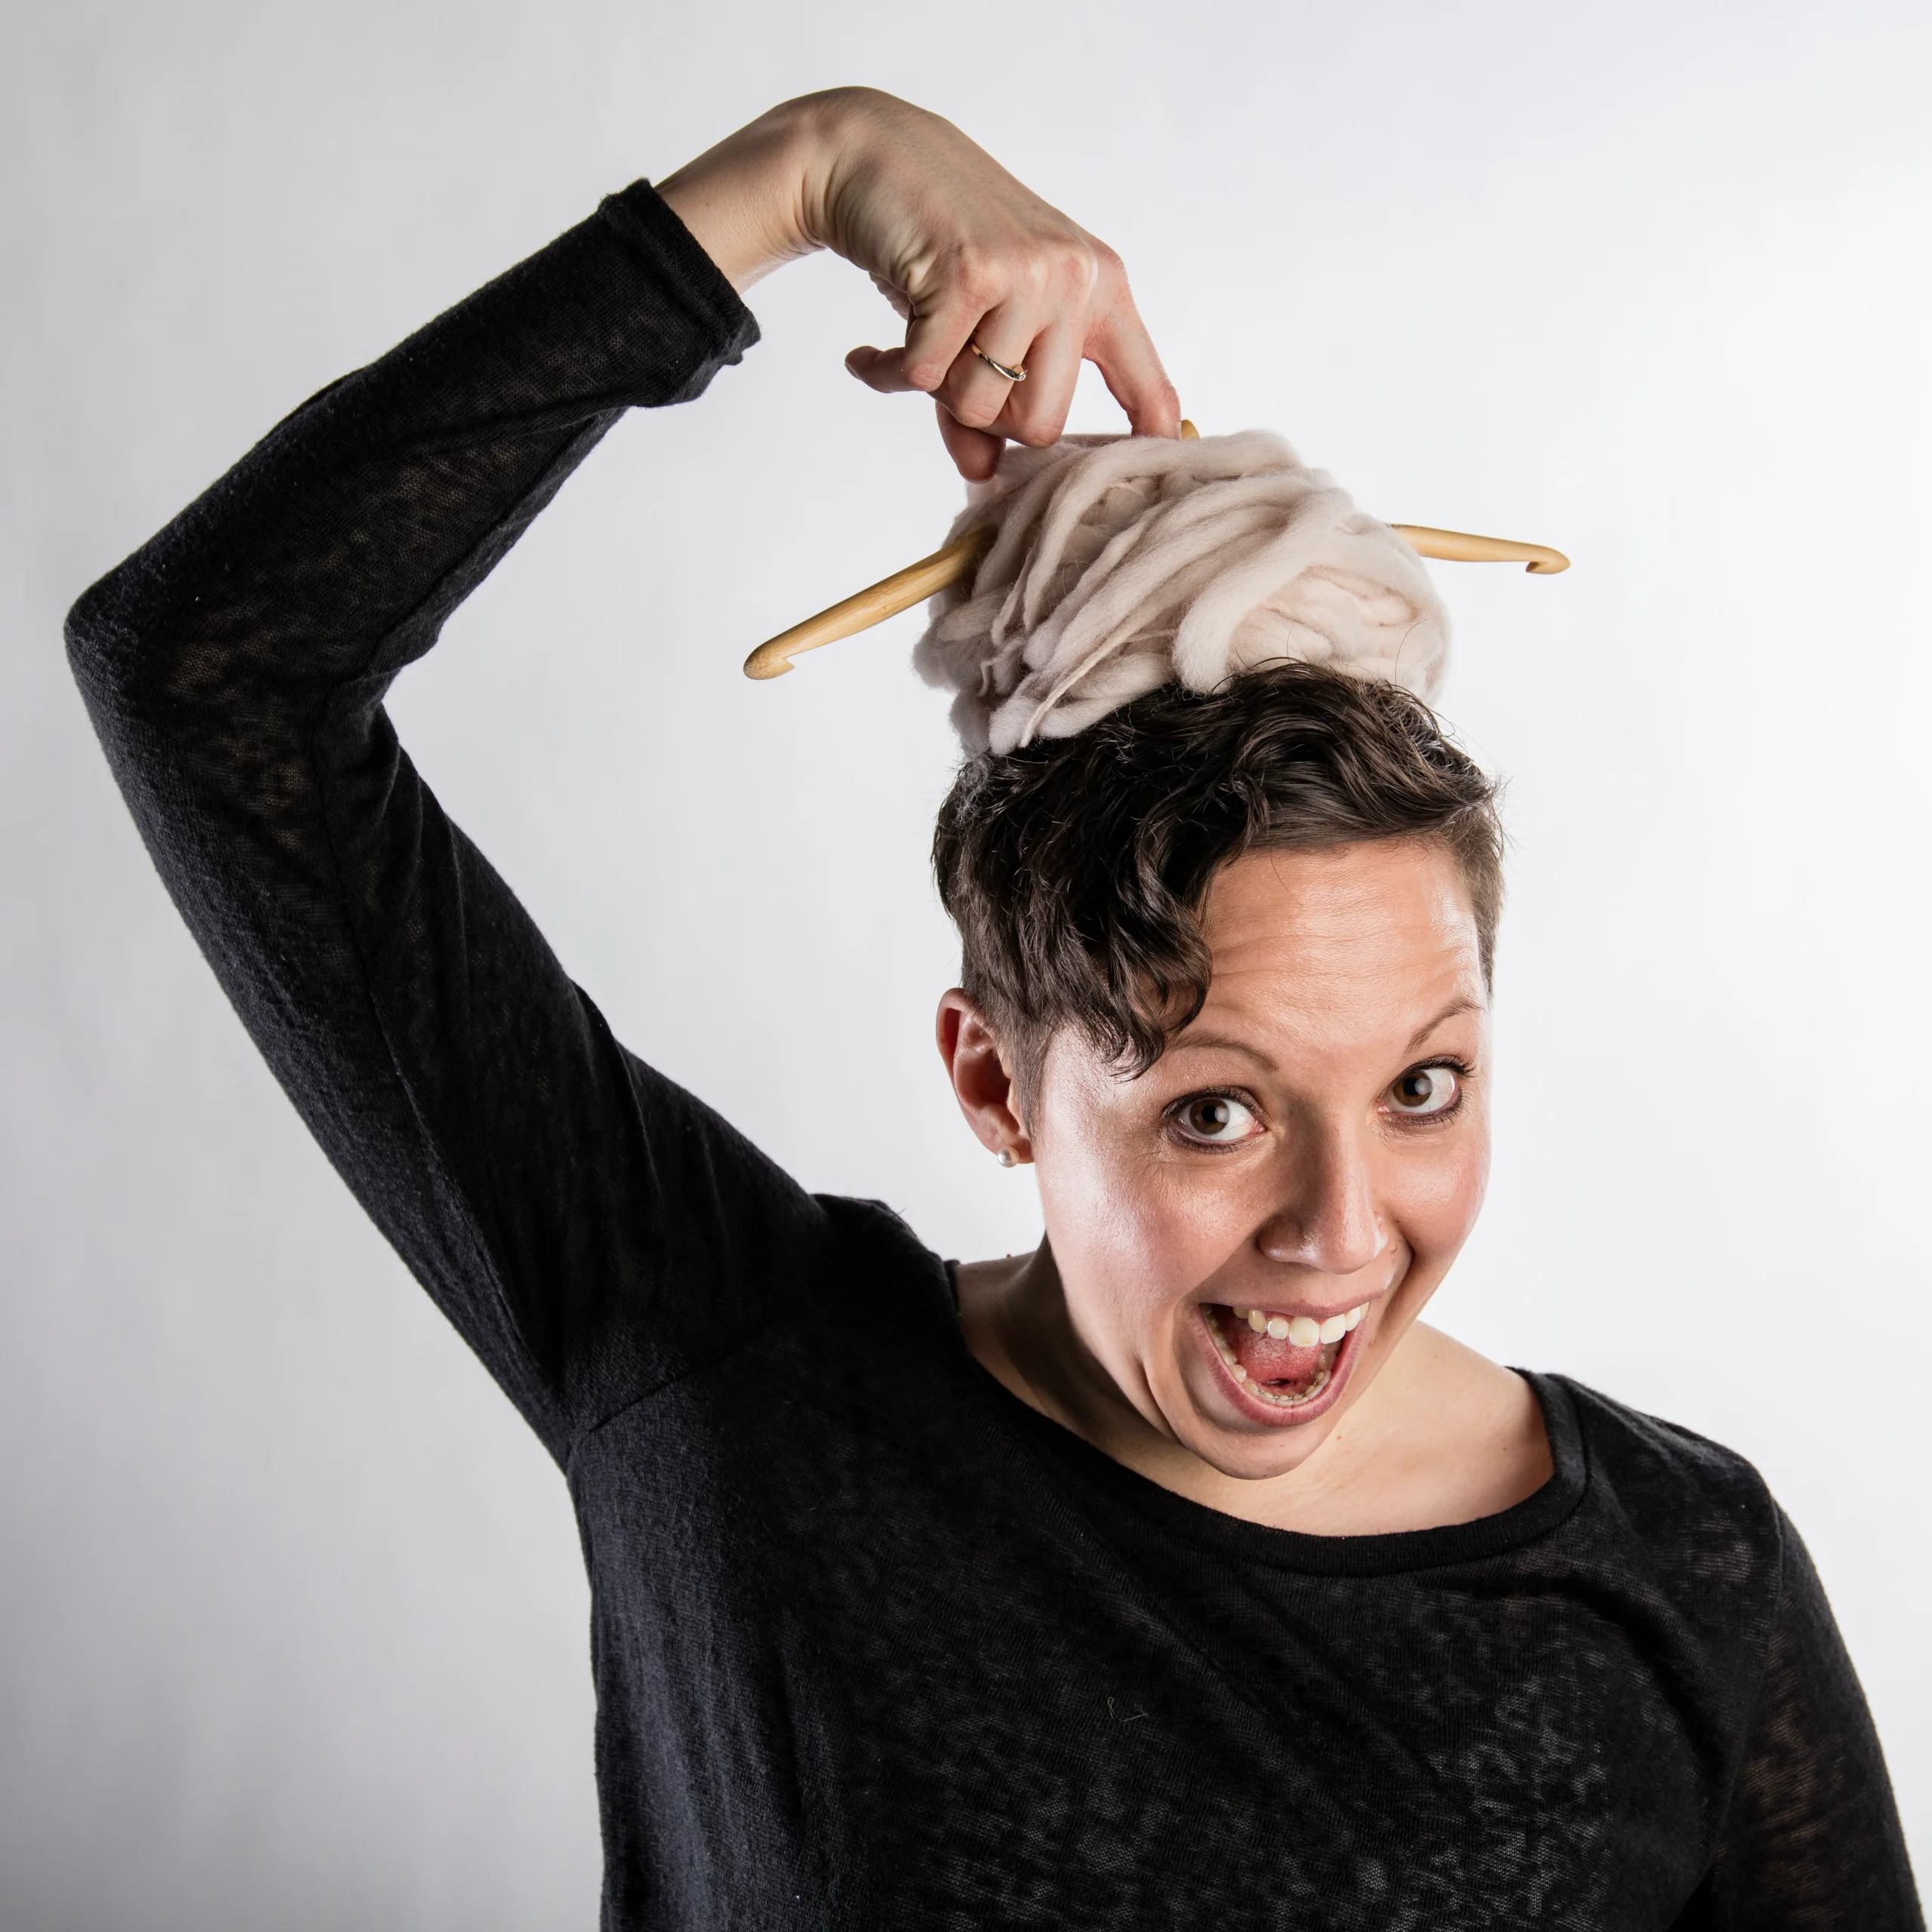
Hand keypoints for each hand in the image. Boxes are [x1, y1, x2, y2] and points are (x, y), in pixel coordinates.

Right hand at [657, 89, 1178, 480]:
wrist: (872, 157)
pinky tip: (869, 353)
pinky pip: (928, 378)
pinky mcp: (968, 275)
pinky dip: (889, 373)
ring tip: (914, 346)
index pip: (1148, 391)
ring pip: (983, 407)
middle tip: (950, 379)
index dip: (1150, 448)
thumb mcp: (983, 326)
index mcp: (1101, 289)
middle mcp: (1076, 278)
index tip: (1148, 489)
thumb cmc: (937, 248)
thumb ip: (993, 405)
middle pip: (1042, 427)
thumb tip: (984, 480)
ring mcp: (1026, 274)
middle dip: (987, 421)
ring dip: (935, 392)